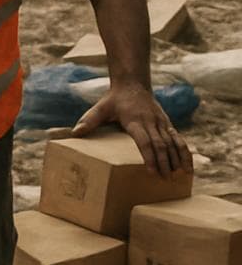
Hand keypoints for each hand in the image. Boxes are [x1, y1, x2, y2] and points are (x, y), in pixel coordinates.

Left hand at [73, 81, 191, 176]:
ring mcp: (161, 122)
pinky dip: (185, 152)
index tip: (151, 171)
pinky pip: (178, 139)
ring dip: (178, 159)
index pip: (145, 141)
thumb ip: (89, 120)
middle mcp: (151, 122)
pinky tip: (189, 166)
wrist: (133, 85)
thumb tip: (75, 133)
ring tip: (181, 176)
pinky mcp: (167, 124)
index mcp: (135, 121)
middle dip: (164, 163)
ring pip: (173, 142)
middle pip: (161, 145)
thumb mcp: (100, 108)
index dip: (149, 156)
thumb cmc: (114, 100)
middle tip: (166, 180)